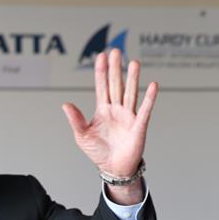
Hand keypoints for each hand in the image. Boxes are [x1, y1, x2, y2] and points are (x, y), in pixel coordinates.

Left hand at [62, 48, 157, 177]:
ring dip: (132, 78)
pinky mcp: (138, 126)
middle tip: (116, 51)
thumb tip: (65, 104)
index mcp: (103, 109)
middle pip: (116, 85)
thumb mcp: (82, 135)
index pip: (102, 86)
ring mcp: (128, 116)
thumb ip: (75, 119)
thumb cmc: (98, 152)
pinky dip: (149, 98)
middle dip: (116, 69)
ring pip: (130, 93)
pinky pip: (145, 110)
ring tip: (133, 63)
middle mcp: (117, 109)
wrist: (113, 168)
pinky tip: (153, 85)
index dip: (101, 72)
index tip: (101, 56)